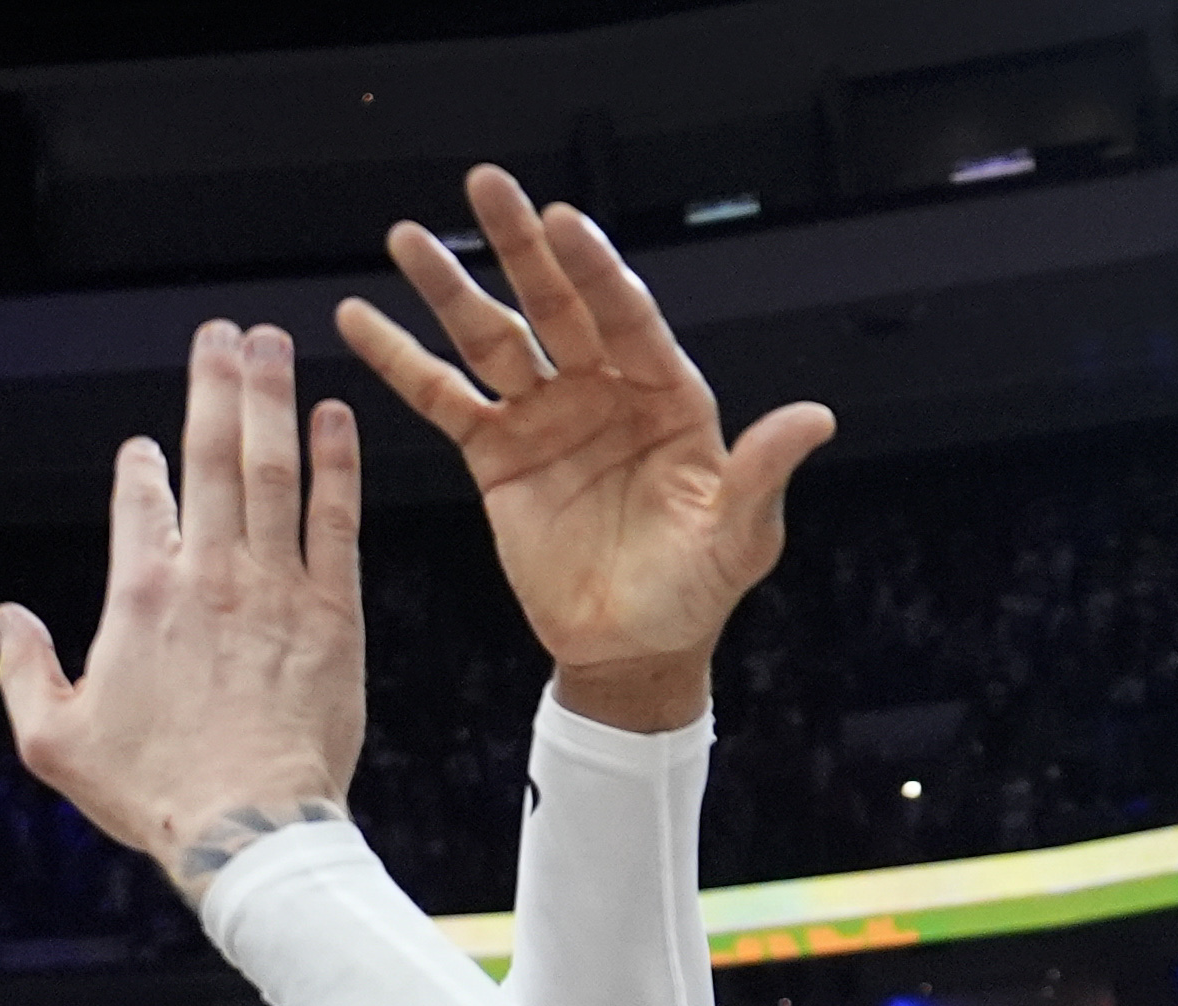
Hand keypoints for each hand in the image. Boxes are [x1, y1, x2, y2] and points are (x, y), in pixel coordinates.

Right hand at [0, 320, 365, 897]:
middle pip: (209, 453)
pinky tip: (335, 416)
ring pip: (271, 468)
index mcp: (141, 595)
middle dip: (213, 383)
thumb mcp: (54, 742)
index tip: (146, 449)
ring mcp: (275, 586)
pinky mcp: (332, 612)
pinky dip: (336, 461)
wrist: (250, 831)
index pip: (141, 499)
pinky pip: (334, 518)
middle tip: (220, 332)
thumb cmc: (155, 792)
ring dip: (270, 398)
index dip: (141, 465)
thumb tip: (4, 618)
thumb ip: (22, 670)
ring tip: (271, 342)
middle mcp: (209, 573)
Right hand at [338, 167, 834, 730]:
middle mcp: (602, 389)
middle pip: (555, 305)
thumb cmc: (696, 590)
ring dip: (449, 287)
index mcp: (666, 395)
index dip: (596, 271)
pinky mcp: (496, 455)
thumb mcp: (739, 536)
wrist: (631, 649)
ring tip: (406, 238)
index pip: (626, 317)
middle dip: (520, 246)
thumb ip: (762, 473)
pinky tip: (362, 318)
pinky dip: (402, 361)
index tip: (564, 221)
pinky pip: (444, 398)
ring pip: (492, 338)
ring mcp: (545, 416)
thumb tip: (815, 419)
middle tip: (486, 183)